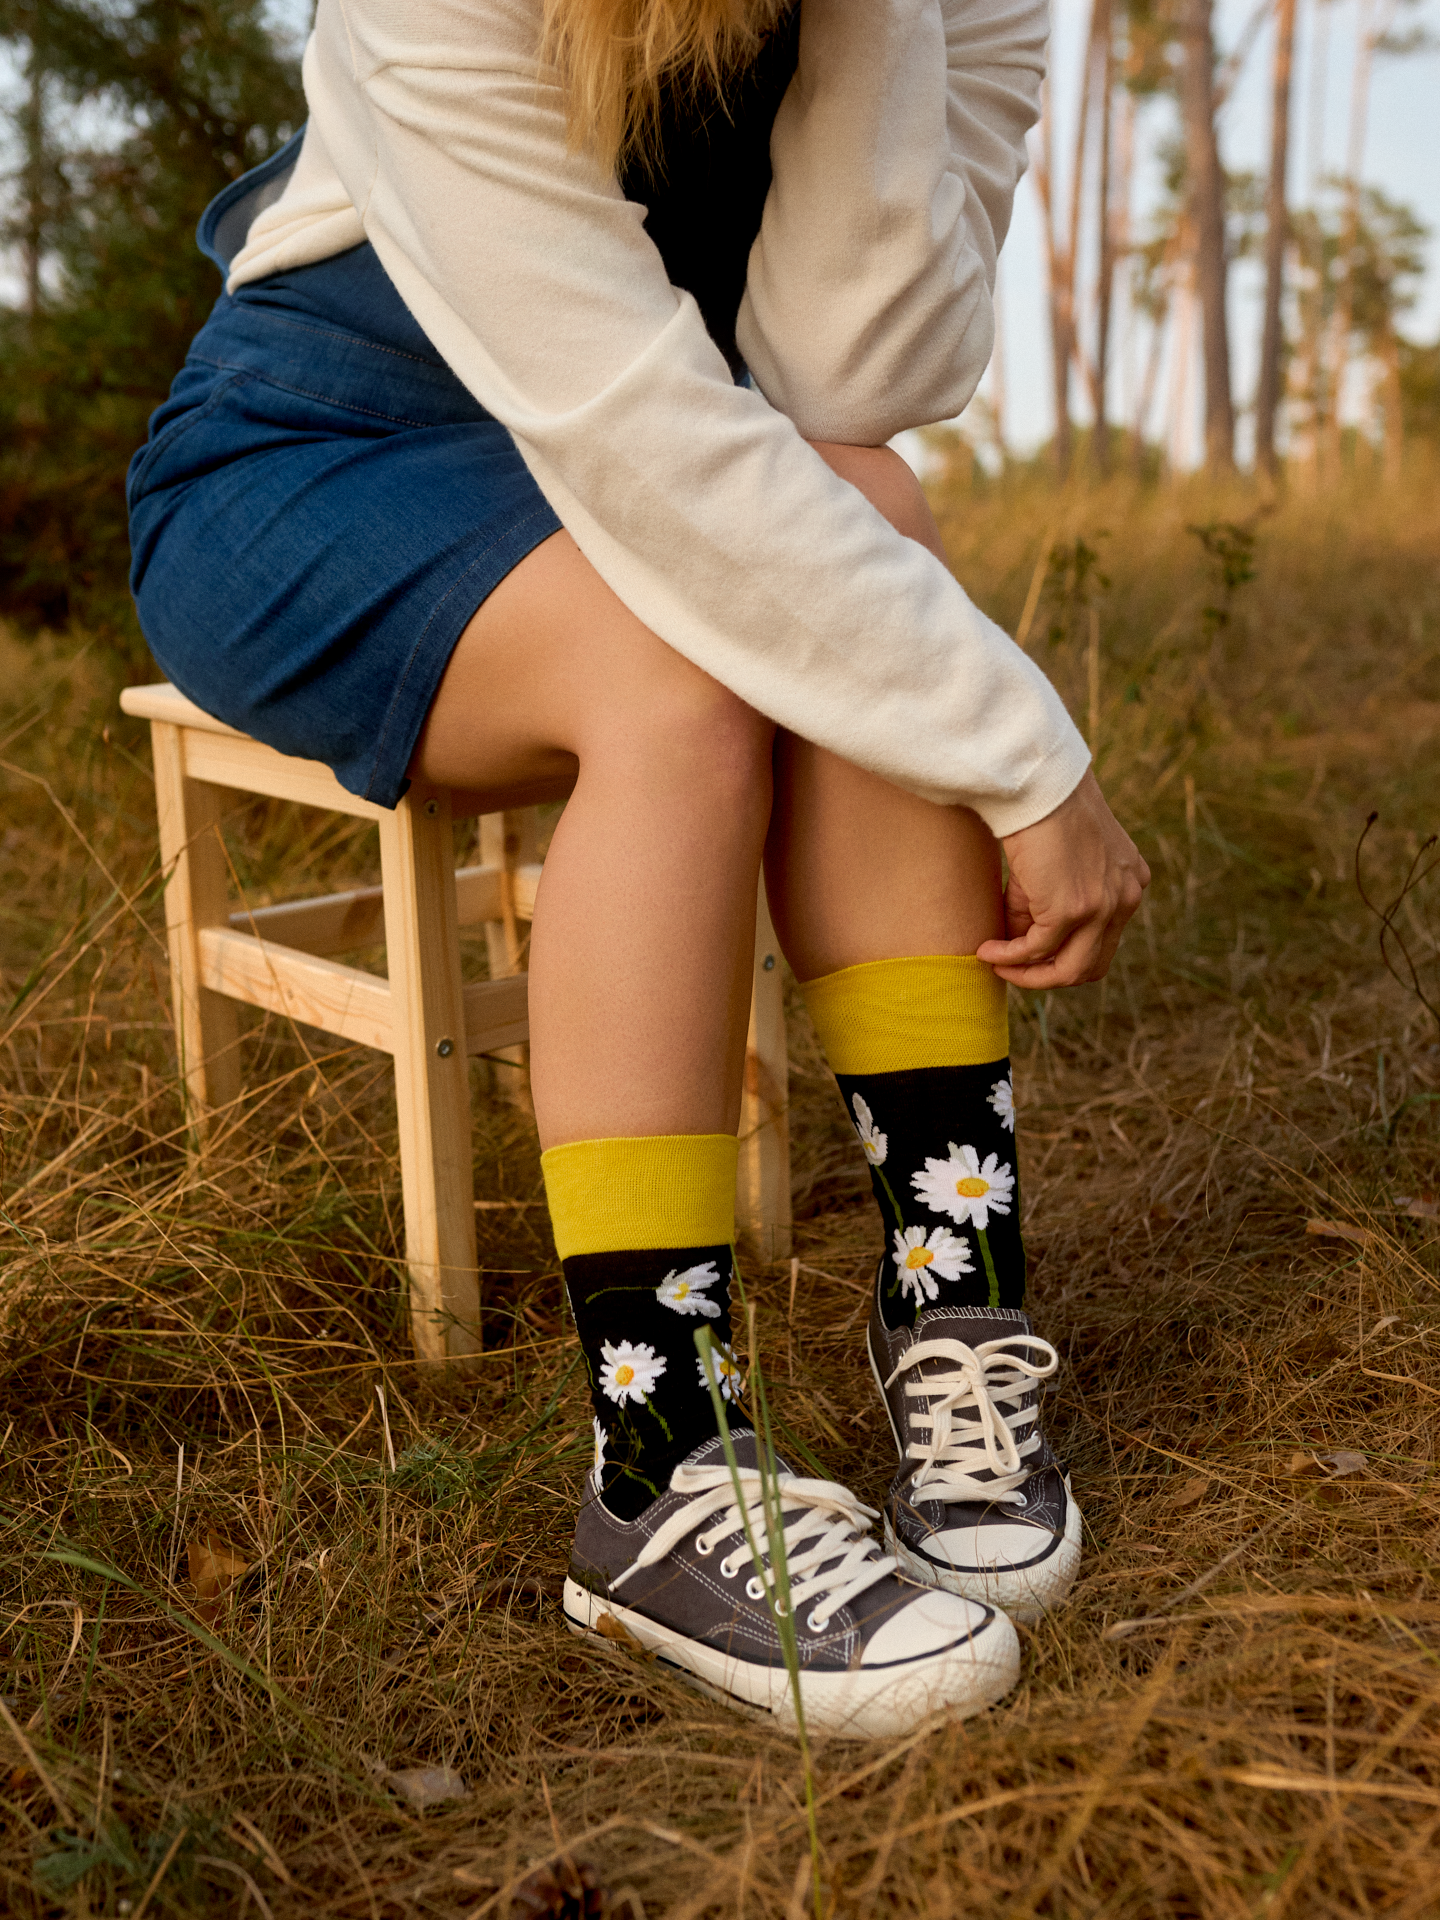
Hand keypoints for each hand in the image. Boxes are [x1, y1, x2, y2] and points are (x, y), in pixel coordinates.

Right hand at [976, 771, 1149, 988]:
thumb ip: (1044, 903)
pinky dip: (1010, 958)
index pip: (1104, 941)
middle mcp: (1126, 897)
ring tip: (997, 965)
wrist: (1039, 781)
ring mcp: (1104, 906)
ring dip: (1030, 975)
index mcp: (1129, 882)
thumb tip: (1017, 940)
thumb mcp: (1055, 861)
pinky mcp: (1074, 909)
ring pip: (1069, 968)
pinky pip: (1037, 950)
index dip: (1065, 954)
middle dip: (1048, 974)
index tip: (1030, 951)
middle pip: (1091, 965)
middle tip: (1012, 968)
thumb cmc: (1042, 806)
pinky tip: (987, 951)